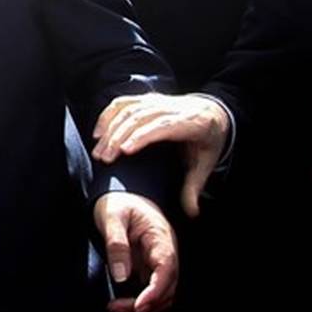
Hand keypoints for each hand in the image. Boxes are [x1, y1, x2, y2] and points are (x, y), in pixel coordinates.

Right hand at [92, 94, 229, 217]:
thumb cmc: (207, 140)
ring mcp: (157, 101)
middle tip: (104, 158)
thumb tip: (192, 212)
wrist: (213, 113)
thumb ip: (194, 187)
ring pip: (128, 110)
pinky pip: (123, 103)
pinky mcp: (147, 99)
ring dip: (109, 129)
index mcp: (189, 122)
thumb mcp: (206, 163)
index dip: (141, 136)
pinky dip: (107, 116)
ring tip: (98, 150)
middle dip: (117, 137)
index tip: (123, 151)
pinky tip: (98, 132)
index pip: (161, 126)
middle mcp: (171, 108)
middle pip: (139, 117)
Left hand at [93, 191, 177, 311]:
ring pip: (162, 294)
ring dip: (143, 307)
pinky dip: (140, 302)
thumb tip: (121, 276)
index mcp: (160, 236)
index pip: (167, 269)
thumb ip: (116, 244)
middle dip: (146, 304)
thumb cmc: (117, 202)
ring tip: (116, 309)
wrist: (118, 195)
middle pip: (167, 287)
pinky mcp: (149, 268)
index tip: (139, 306)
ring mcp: (158, 262)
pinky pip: (151, 291)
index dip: (156, 291)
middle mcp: (165, 251)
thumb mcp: (112, 216)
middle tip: (117, 309)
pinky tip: (122, 307)